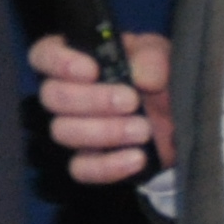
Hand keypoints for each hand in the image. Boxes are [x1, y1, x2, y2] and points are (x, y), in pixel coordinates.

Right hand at [29, 31, 173, 184]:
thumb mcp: (163, 56)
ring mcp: (74, 129)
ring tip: (143, 129)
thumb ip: (152, 59)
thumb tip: (140, 76)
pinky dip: (108, 166)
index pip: (44, 55)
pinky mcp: (89, 160)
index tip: (91, 71)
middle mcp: (66, 94)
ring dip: (104, 131)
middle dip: (91, 100)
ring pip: (62, 131)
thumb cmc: (161, 76)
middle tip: (131, 101)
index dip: (58, 62)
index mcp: (77, 60)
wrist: (180, 115)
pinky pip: (81, 169)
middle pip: (51, 96)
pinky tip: (137, 157)